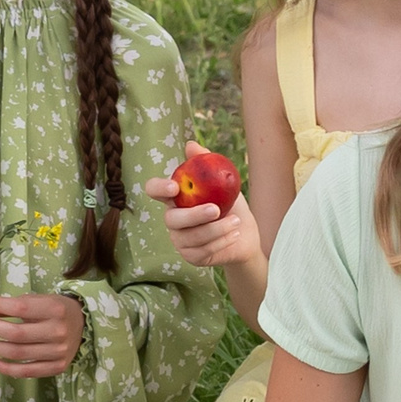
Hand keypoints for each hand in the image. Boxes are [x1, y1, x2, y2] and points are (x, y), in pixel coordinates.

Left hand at [0, 293, 84, 377]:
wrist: (83, 324)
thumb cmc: (55, 309)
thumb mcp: (39, 300)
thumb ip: (14, 305)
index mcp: (55, 309)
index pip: (20, 307)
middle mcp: (58, 331)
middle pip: (16, 333)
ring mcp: (59, 352)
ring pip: (18, 353)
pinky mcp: (58, 367)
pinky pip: (27, 372)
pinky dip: (7, 369)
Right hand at [150, 151, 261, 270]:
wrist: (245, 235)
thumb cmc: (231, 205)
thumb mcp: (223, 182)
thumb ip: (207, 164)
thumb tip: (191, 145)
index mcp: (175, 198)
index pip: (155, 190)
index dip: (159, 188)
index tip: (175, 186)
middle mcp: (173, 219)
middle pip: (172, 219)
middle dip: (193, 215)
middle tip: (215, 209)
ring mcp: (180, 239)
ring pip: (190, 237)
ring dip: (216, 230)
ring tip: (236, 222)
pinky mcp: (191, 256)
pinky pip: (202, 251)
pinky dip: (221, 242)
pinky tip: (234, 234)